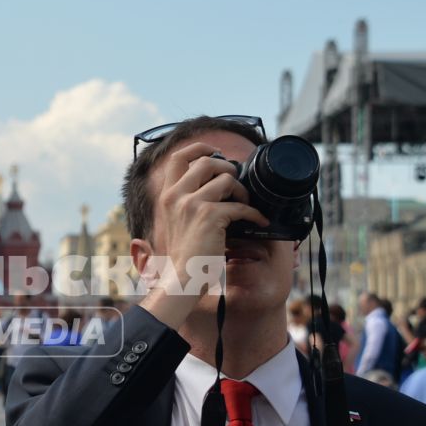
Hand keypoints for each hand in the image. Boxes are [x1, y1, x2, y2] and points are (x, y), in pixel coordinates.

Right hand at [137, 141, 267, 321]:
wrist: (181, 278)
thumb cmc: (183, 255)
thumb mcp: (175, 222)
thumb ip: (186, 201)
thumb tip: (216, 186)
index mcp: (167, 195)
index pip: (179, 157)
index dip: (200, 147)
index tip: (216, 152)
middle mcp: (176, 195)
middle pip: (207, 162)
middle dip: (228, 169)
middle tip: (236, 184)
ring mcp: (192, 204)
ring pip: (226, 179)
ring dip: (242, 191)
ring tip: (245, 204)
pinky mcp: (210, 216)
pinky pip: (240, 205)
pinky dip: (254, 213)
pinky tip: (258, 221)